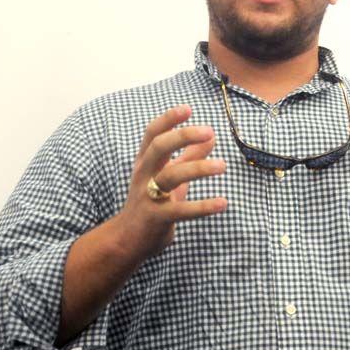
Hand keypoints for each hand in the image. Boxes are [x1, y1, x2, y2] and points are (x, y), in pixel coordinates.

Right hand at [115, 104, 226, 261]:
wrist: (127, 240)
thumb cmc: (151, 202)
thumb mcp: (170, 176)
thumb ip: (189, 156)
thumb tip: (211, 136)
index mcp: (145, 162)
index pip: (152, 134)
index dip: (168, 119)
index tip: (188, 109)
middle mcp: (144, 175)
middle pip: (159, 148)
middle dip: (182, 136)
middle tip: (208, 131)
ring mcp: (148, 196)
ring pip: (171, 176)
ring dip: (198, 168)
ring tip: (223, 166)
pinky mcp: (156, 218)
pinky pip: (181, 210)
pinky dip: (203, 206)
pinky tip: (222, 203)